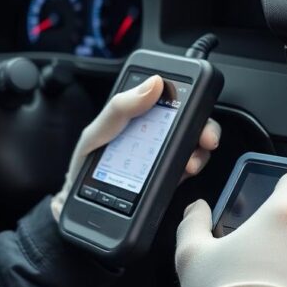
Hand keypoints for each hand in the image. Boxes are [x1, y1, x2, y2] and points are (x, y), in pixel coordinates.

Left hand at [50, 75, 221, 220]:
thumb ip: (120, 107)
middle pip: (192, 122)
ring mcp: (164, 155)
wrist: (80, 203)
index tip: (197, 102)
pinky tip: (186, 170)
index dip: (190, 96)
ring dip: (201, 151)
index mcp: (139, 114)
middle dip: (206, 127)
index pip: (169, 98)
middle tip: (207, 137)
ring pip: (195, 145)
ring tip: (192, 162)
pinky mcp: (168, 177)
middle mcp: (156, 132)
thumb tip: (154, 83)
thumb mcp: (97, 131)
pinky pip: (188, 168)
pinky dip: (193, 167)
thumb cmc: (86, 161)